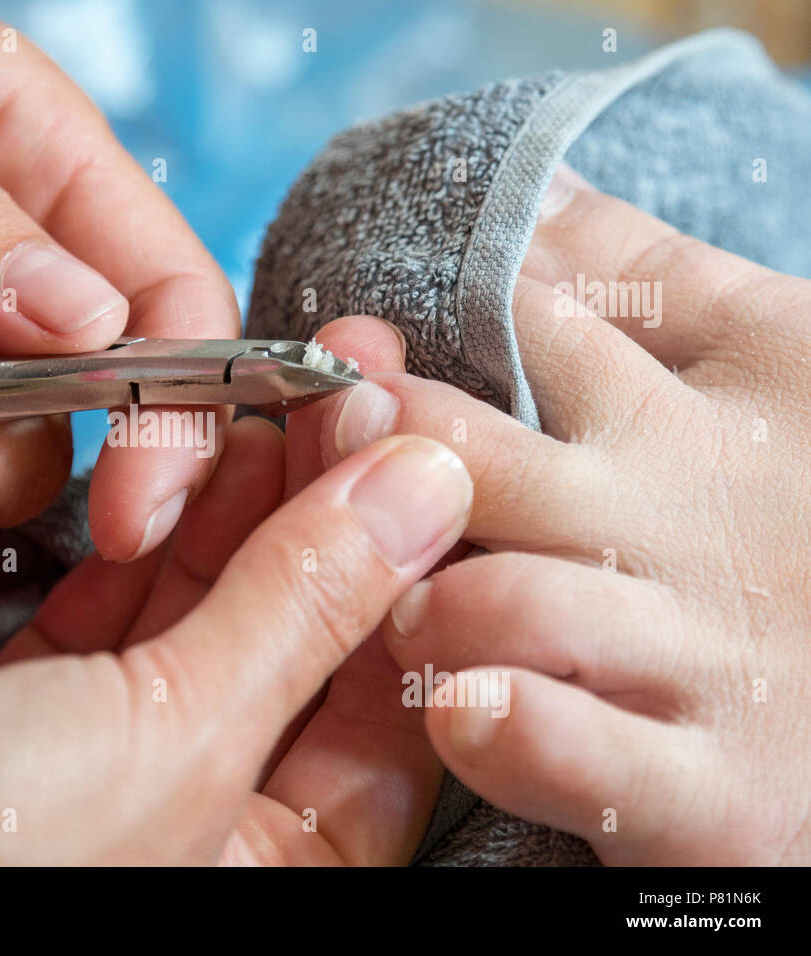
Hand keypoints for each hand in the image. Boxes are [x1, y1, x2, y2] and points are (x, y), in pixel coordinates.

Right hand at [0, 351, 473, 863]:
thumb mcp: (170, 735)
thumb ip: (298, 607)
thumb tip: (424, 493)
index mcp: (274, 863)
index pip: (388, 689)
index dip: (406, 554)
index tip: (410, 425)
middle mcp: (204, 816)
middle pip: (300, 629)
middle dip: (327, 498)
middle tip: (349, 369)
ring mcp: (114, 752)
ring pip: (208, 599)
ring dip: (241, 492)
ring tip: (279, 379)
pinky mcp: (28, 700)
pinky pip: (116, 595)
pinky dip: (146, 521)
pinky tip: (185, 444)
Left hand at [312, 166, 810, 862]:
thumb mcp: (768, 360)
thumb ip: (646, 278)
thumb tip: (538, 188)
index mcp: (692, 408)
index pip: (530, 330)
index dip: (423, 328)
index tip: (354, 335)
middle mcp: (678, 520)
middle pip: (478, 458)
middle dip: (391, 444)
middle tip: (341, 435)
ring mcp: (693, 656)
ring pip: (505, 606)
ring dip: (432, 606)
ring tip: (407, 615)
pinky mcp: (711, 789)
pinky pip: (566, 751)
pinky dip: (503, 731)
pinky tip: (465, 711)